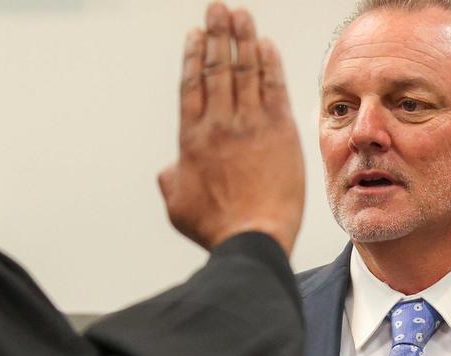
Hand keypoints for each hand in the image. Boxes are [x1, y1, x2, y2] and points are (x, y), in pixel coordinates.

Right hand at [157, 3, 304, 255]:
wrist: (253, 237)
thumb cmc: (215, 227)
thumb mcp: (178, 205)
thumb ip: (171, 180)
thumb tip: (169, 170)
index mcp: (192, 138)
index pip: (192, 84)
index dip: (194, 55)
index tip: (196, 34)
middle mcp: (219, 124)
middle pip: (217, 67)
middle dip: (217, 34)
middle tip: (217, 8)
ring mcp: (251, 125)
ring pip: (245, 70)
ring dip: (242, 38)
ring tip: (239, 14)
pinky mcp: (280, 131)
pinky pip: (274, 87)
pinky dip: (269, 63)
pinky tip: (265, 44)